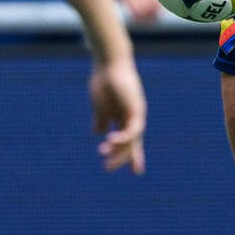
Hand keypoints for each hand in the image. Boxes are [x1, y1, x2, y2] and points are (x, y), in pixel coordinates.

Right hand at [89, 58, 145, 173]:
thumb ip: (100, 118)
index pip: (130, 140)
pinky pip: (131, 129)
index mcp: (123, 117)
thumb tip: (98, 133)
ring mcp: (135, 113)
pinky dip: (122, 136)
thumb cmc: (103, 80)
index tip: (137, 172)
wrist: (108, 62)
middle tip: (107, 168)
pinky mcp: (135, 109)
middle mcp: (132, 117)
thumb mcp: (99, 104)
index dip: (132, 156)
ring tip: (103, 153)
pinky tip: (109, 140)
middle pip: (131, 143)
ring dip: (117, 149)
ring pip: (132, 139)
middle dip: (120, 157)